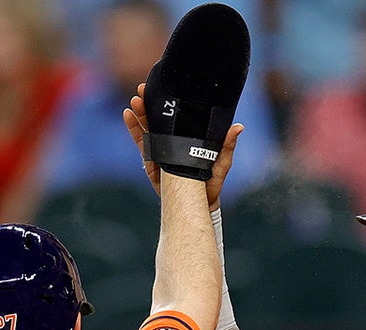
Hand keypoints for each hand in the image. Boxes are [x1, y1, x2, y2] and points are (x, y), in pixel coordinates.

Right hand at [123, 82, 242, 209]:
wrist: (199, 205)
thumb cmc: (211, 183)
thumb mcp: (221, 163)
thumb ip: (226, 146)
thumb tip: (238, 127)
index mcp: (188, 138)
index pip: (177, 117)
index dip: (170, 102)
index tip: (164, 86)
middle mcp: (174, 142)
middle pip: (160, 119)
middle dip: (150, 104)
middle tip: (144, 88)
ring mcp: (162, 151)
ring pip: (148, 129)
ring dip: (140, 114)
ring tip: (134, 101)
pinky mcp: (152, 162)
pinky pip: (142, 144)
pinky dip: (134, 130)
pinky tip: (127, 116)